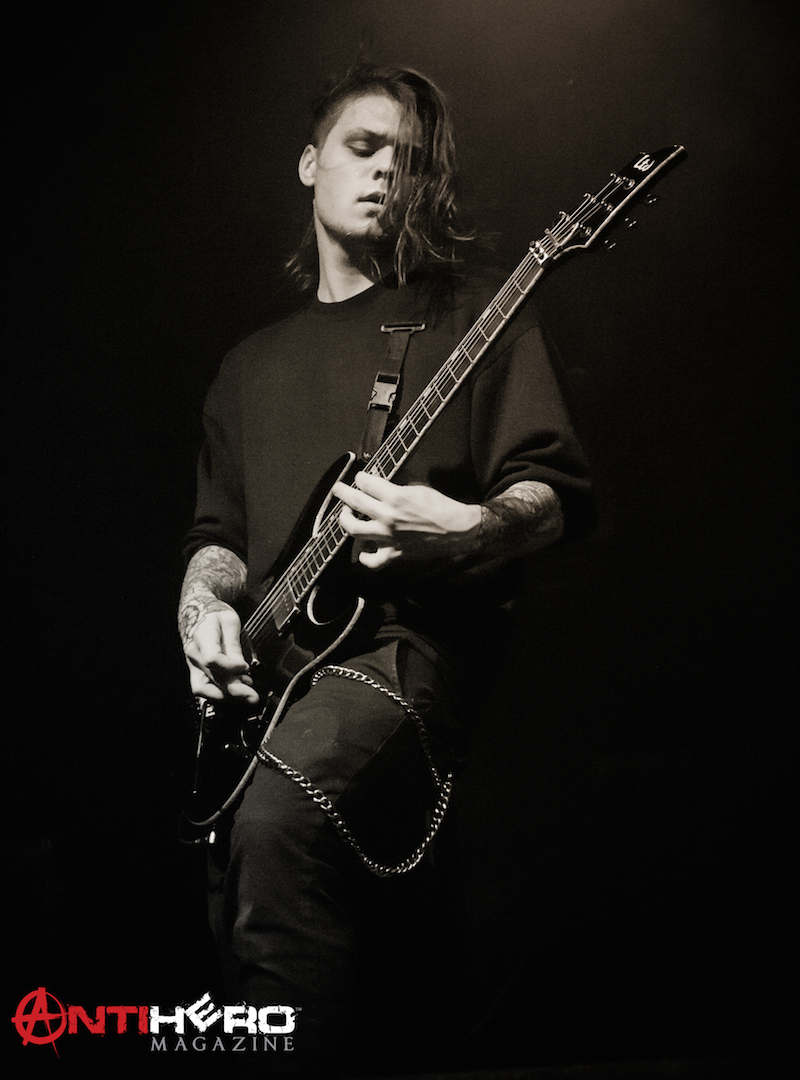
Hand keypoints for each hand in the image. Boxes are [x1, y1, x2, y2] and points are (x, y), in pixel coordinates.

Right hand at [182, 600, 258, 704]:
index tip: (245, 667)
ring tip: (246, 695)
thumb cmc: (213, 614)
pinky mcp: (195, 671)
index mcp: (202, 636)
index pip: (212, 659)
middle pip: (211, 678)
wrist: (195, 611)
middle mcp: (193, 654)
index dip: (231, 667)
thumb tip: (241, 668)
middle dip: (234, 690)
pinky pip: (205, 688)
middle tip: (253, 696)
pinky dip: (221, 693)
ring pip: (204, 689)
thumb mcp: (229, 621)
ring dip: (226, 696)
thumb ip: (234, 646)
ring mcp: (192, 664)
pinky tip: (236, 690)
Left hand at [332, 472, 480, 569]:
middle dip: (342, 492)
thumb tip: (379, 488)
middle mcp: (388, 517)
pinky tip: (364, 550)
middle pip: (354, 502)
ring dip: (346, 520)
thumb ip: (395, 489)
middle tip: (338, 489)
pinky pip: (371, 560)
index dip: (360, 478)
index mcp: (396, 497)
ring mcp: (388, 537)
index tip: (359, 477)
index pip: (366, 483)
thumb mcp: (417, 489)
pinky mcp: (393, 554)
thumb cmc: (441, 507)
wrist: (457, 530)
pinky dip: (364, 556)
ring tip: (347, 515)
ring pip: (353, 530)